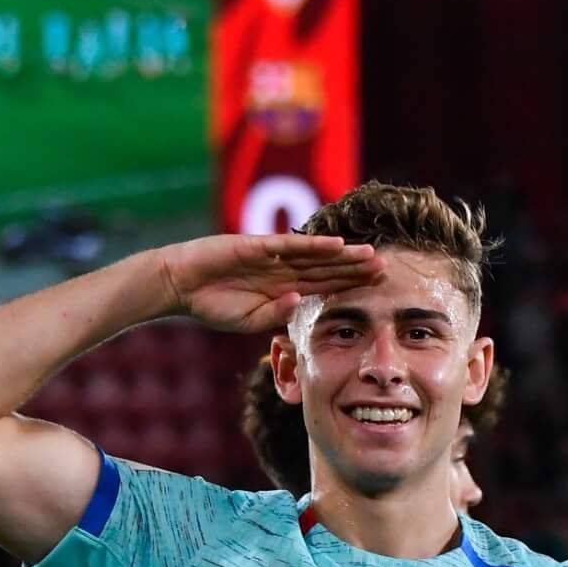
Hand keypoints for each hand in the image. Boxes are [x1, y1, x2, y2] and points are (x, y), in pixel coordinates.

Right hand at [152, 234, 382, 333]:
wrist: (181, 285)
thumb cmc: (212, 305)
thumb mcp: (248, 321)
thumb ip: (274, 314)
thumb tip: (297, 303)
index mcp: (283, 291)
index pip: (323, 288)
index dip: (349, 287)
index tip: (376, 289)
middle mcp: (284, 272)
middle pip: (327, 270)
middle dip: (355, 270)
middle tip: (387, 269)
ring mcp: (273, 258)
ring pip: (316, 256)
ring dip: (343, 256)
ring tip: (371, 256)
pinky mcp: (258, 247)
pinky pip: (291, 246)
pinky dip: (313, 245)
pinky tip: (336, 245)